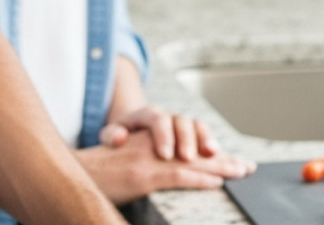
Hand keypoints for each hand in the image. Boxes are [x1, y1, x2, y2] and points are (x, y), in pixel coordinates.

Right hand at [75, 129, 253, 204]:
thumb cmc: (101, 172)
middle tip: (247, 167)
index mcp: (150, 141)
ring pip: (192, 161)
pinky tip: (216, 183)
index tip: (234, 160)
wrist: (76, 173)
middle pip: (195, 149)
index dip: (212, 151)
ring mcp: (149, 160)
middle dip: (224, 158)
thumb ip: (149, 162)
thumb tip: (174, 173)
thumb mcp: (127, 160)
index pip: (187, 142)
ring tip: (240, 172)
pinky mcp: (143, 176)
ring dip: (220, 167)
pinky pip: (178, 176)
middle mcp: (153, 146)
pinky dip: (200, 179)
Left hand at [99, 104, 226, 162]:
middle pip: (182, 122)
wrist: (134, 130)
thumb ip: (112, 135)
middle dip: (187, 140)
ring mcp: (184, 125)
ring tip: (212, 154)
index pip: (158, 120)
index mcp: (148, 115)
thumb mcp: (110, 134)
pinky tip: (223, 158)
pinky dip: (216, 149)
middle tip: (188, 158)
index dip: (163, 135)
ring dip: (206, 140)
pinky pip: (208, 139)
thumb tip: (119, 138)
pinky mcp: (194, 137)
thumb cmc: (121, 137)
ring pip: (198, 127)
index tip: (164, 155)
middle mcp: (169, 117)